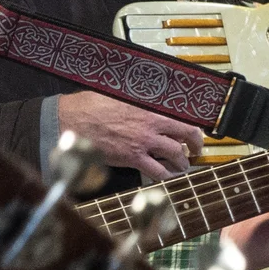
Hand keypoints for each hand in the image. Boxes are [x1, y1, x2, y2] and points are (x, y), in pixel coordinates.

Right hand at [56, 91, 204, 180]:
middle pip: (186, 136)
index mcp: (149, 107)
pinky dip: (165, 175)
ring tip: (183, 166)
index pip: (182, 116)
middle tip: (196, 151)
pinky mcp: (132, 158)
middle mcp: (150, 125)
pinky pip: (156, 171)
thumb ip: (135, 100)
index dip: (193, 126)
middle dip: (195, 146)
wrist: (72, 121)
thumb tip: (142, 99)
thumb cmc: (90, 105)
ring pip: (175, 155)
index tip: (195, 131)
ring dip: (182, 162)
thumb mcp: (117, 94)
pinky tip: (166, 176)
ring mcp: (143, 143)